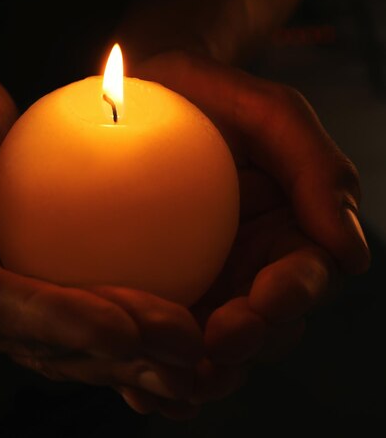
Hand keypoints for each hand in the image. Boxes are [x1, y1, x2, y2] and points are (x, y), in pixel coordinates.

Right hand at [0, 62, 204, 401]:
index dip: (62, 325)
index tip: (127, 332)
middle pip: (42, 343)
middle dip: (115, 357)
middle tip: (185, 349)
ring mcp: (1, 308)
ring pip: (69, 349)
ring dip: (134, 362)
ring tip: (196, 360)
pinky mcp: (35, 295)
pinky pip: (85, 324)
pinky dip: (133, 340)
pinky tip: (182, 343)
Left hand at [120, 51, 370, 415]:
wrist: (143, 95)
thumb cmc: (211, 96)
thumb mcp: (269, 113)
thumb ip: (317, 169)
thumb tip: (351, 253)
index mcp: (289, 236)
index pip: (300, 284)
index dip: (282, 307)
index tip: (251, 314)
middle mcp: (251, 270)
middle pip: (258, 330)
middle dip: (235, 351)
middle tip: (201, 359)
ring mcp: (204, 284)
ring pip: (208, 347)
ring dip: (189, 373)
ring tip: (157, 384)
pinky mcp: (158, 289)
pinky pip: (158, 335)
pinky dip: (149, 364)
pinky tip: (129, 383)